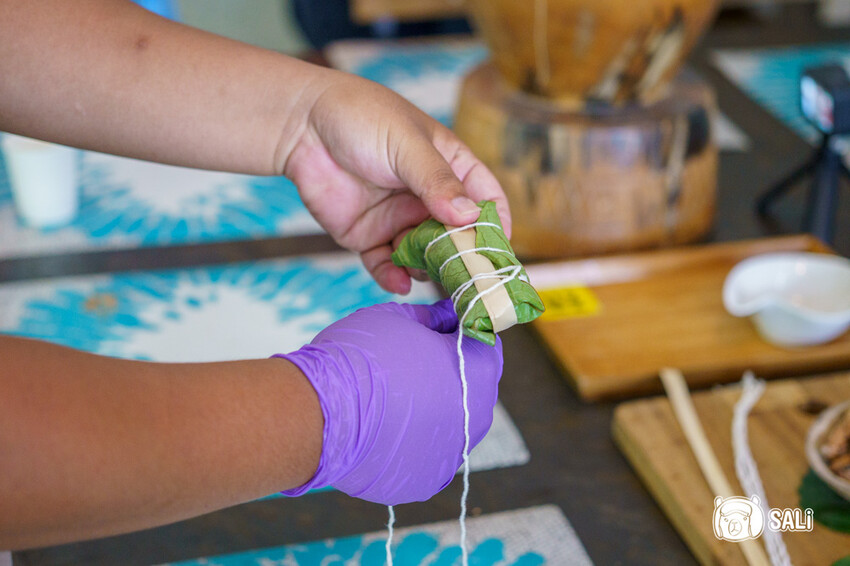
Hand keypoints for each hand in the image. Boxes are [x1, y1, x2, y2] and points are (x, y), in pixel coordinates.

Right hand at [275, 300, 502, 504]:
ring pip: (450, 426)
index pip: (486, 347)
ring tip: (392, 399)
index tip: (438, 334)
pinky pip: (427, 455)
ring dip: (432, 411)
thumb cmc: (360, 356)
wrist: (318, 412)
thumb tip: (447, 315)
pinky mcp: (425, 481)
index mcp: (479, 373)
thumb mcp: (400, 318)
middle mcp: (477, 418)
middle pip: (472, 389)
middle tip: (410, 365)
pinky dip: (411, 442)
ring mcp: (452, 455)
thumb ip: (433, 317)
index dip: (461, 336)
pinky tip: (384, 429)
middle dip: (450, 375)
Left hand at [281, 69, 510, 293]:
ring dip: (428, 269)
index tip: (499, 250)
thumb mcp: (406, 145)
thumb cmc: (360, 118)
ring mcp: (399, 219)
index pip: (486, 197)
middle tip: (467, 277)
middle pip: (458, 236)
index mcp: (450, 167)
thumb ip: (437, 181)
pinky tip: (398, 283)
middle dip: (462, 257)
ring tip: (427, 275)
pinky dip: (393, 278)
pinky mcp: (369, 236)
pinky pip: (386, 265)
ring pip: (424, 256)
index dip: (496, 223)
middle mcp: (428, 198)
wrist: (301, 125)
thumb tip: (470, 216)